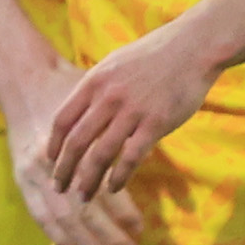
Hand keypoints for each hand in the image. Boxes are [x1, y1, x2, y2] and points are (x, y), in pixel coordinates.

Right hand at [0, 59, 140, 244]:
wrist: (27, 80)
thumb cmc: (72, 91)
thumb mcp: (98, 107)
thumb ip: (117, 133)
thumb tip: (145, 156)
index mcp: (74, 145)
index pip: (100, 185)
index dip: (121, 210)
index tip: (141, 227)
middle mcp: (49, 162)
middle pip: (81, 210)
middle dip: (107, 236)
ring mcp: (31, 172)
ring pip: (61, 218)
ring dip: (86, 242)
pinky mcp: (21, 177)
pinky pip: (39, 214)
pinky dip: (57, 234)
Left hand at [44, 22, 220, 199]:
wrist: (193, 47)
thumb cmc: (155, 54)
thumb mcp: (115, 64)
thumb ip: (97, 87)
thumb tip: (82, 109)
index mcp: (94, 82)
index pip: (63, 120)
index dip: (54, 146)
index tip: (51, 162)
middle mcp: (108, 98)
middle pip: (76, 142)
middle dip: (64, 170)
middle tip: (60, 188)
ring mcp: (131, 112)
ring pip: (101, 154)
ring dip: (89, 180)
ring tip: (84, 197)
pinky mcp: (156, 123)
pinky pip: (131, 157)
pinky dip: (120, 176)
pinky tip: (114, 187)